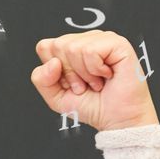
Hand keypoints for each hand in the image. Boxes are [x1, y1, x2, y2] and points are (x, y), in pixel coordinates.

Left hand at [30, 30, 158, 131]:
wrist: (117, 119)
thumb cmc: (92, 106)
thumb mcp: (55, 96)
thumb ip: (41, 79)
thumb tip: (53, 62)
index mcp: (71, 48)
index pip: (45, 46)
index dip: (54, 71)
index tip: (71, 84)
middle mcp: (87, 40)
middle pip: (57, 45)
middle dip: (69, 73)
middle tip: (85, 84)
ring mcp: (103, 39)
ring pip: (73, 48)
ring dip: (84, 74)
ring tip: (96, 82)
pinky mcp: (117, 43)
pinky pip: (90, 51)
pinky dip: (95, 70)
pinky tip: (107, 75)